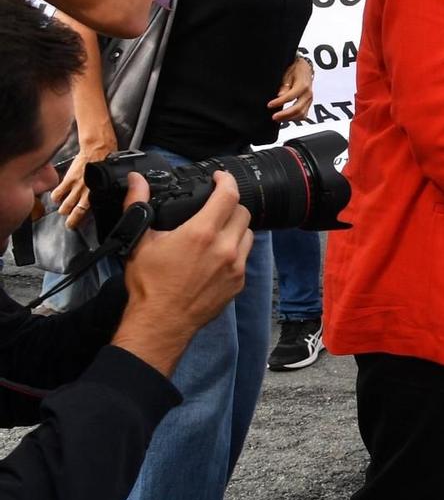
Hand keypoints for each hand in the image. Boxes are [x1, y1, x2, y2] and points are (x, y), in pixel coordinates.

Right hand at [53, 120, 118, 228]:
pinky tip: (55, 199)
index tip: (85, 223)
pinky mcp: (69, 179)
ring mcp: (78, 187)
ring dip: (63, 210)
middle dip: (72, 220)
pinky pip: (58, 192)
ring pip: (67, 204)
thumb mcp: (109, 180)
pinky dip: (55, 197)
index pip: (93, 211)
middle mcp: (89, 193)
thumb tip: (104, 196)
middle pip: (78, 212)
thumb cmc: (106, 163)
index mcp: (100, 193)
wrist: (99, 149)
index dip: (88, 219)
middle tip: (70, 224)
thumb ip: (104, 190)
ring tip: (62, 212)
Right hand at [114, 172, 252, 375]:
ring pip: (248, 235)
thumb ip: (139, 205)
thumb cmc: (149, 284)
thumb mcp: (140, 240)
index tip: (219, 177)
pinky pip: (245, 258)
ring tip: (218, 229)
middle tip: (215, 205)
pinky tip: (218, 254)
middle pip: (242, 213)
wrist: (161, 322)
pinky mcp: (239, 283)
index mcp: (201, 233)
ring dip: (236, 228)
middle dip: (230, 204)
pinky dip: (236, 250)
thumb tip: (138, 180)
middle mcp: (225, 248)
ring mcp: (236, 267)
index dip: (226, 180)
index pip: (228, 195)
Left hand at [268, 56, 312, 122]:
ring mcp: (310, 100)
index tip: (269, 105)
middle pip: (298, 109)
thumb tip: (280, 95)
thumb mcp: (287, 74)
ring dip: (290, 118)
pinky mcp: (309, 103)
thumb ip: (285, 86)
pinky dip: (295, 118)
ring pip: (302, 114)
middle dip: (285, 115)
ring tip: (279, 119)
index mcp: (303, 86)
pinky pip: (304, 114)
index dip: (279, 102)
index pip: (290, 97)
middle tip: (274, 117)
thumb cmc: (295, 70)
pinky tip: (286, 118)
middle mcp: (308, 94)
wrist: (305, 68)